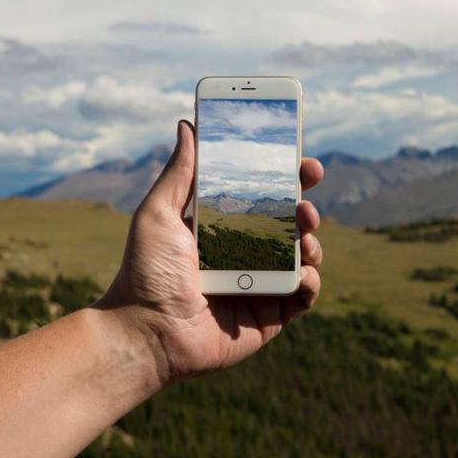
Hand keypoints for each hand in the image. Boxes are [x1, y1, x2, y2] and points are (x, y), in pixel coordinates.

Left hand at [96, 120, 323, 382]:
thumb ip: (179, 173)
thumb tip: (188, 125)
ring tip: (304, 231)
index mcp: (223, 227)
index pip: (262, 196)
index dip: (285, 177)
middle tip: (307, 192)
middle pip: (289, 223)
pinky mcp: (271, 315)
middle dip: (305, 203)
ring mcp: (261, 284)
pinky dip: (311, 281)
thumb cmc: (146, 273)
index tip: (300, 159)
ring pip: (303, 255)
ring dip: (312, 239)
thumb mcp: (158, 214)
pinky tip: (302, 272)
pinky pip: (303, 295)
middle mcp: (245, 253)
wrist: (146, 333)